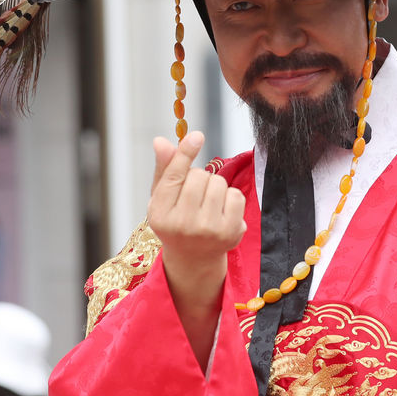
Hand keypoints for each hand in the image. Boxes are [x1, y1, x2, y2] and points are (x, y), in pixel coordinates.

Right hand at [148, 132, 245, 366]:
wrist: (193, 259)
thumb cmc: (175, 222)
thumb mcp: (162, 199)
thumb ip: (164, 170)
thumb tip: (161, 141)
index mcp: (160, 215)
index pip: (175, 176)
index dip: (185, 153)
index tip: (197, 136)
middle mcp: (183, 225)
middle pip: (199, 176)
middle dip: (199, 178)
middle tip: (193, 197)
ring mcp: (208, 231)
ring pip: (218, 183)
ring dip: (215, 187)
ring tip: (206, 204)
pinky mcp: (230, 233)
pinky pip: (236, 195)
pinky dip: (230, 198)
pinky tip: (220, 213)